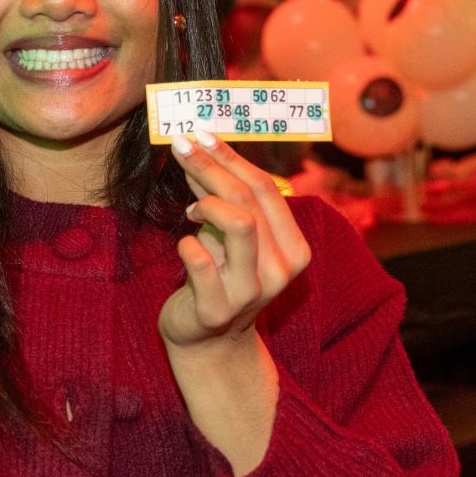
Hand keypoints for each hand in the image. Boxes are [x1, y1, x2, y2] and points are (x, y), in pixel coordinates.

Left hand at [158, 129, 310, 475]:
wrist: (208, 343)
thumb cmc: (221, 279)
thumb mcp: (233, 239)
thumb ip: (225, 199)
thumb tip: (203, 147)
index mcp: (294, 248)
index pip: (266, 188)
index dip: (231, 156)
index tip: (202, 133)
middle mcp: (281, 269)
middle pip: (249, 199)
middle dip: (211, 166)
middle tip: (181, 146)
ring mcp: (251, 291)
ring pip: (236, 223)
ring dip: (205, 206)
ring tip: (190, 211)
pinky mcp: (217, 310)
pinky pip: (200, 261)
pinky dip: (188, 245)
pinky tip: (185, 247)